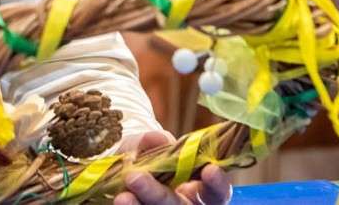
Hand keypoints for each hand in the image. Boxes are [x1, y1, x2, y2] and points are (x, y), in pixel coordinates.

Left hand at [113, 130, 231, 204]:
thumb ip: (155, 141)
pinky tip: (120, 200)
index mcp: (199, 188)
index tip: (210, 169)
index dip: (218, 183)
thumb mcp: (148, 145)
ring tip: (122, 196)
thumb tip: (159, 139)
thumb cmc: (146, 156)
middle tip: (134, 178)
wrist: (121, 169)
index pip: (218, 192)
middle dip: (157, 194)